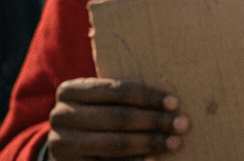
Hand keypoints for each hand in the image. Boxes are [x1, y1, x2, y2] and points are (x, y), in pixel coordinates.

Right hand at [47, 78, 187, 158]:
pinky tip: (153, 160)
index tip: (174, 103)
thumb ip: (123, 97)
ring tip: (173, 143)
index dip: (149, 97)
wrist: (66, 145)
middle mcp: (61, 116)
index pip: (118, 91)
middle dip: (154, 121)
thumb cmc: (94, 115)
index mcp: (70, 90)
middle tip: (182, 124)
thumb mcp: (100, 100)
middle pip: (118, 117)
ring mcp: (61, 144)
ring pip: (114, 143)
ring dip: (149, 143)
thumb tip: (171, 102)